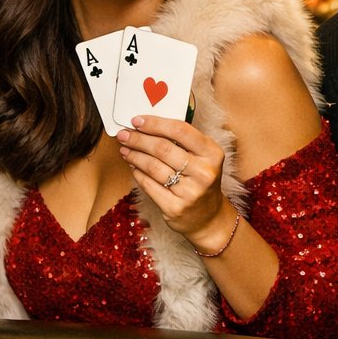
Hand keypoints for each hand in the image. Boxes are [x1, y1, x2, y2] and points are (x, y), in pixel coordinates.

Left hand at [117, 115, 231, 246]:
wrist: (208, 217)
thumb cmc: (201, 181)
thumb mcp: (203, 158)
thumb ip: (183, 142)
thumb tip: (148, 127)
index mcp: (212, 153)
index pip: (181, 131)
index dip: (155, 124)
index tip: (137, 120)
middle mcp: (203, 172)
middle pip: (163, 148)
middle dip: (139, 139)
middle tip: (124, 134)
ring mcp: (190, 192)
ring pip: (153, 167)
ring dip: (135, 155)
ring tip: (125, 149)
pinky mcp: (175, 208)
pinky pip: (149, 185)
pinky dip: (138, 173)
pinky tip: (133, 166)